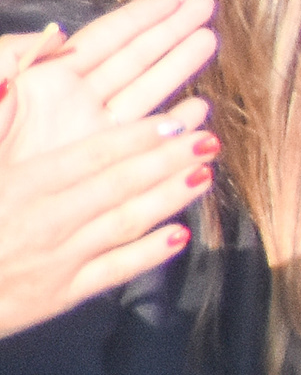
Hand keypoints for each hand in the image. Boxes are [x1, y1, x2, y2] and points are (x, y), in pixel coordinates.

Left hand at [0, 0, 221, 147]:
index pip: (107, 37)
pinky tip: (200, 108)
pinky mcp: (106, 163)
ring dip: (181, 65)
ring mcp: (95, 132)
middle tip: (204, 6)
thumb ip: (12, 53)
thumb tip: (58, 32)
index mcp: (48, 78)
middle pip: (137, 57)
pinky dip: (179, 123)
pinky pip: (150, 137)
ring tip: (209, 40)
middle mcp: (79, 101)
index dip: (142, 15)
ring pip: (150, 91)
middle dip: (173, 30)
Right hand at [0, 106, 212, 335]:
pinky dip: (150, 254)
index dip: (136, 137)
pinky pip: (115, 271)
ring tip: (204, 174)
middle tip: (207, 139)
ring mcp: (58, 260)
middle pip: (118, 186)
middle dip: (167, 160)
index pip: (89, 156)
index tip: (174, 119)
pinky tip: (182, 235)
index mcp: (20, 186)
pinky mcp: (62, 295)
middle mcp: (45, 221)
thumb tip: (14, 79)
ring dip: (169, 198)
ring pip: (125, 224)